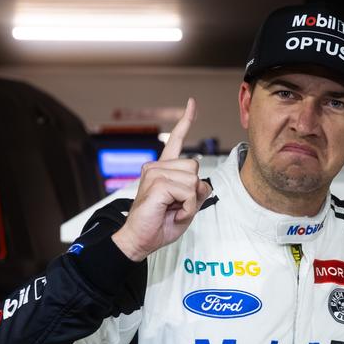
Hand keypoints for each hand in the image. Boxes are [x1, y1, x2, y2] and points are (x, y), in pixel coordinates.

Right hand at [111, 98, 211, 261]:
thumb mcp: (186, 208)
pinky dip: (187, 207)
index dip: (185, 121)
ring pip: (193, 179)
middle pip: (195, 166)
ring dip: (190, 202)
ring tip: (173, 210)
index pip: (175, 141)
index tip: (191, 103)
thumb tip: (203, 183)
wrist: (140, 240)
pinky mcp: (156, 183)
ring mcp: (154, 173)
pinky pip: (188, 191)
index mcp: (162, 169)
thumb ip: (196, 193)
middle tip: (178, 206)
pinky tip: (172, 212)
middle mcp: (156, 167)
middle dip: (194, 190)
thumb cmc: (159, 225)